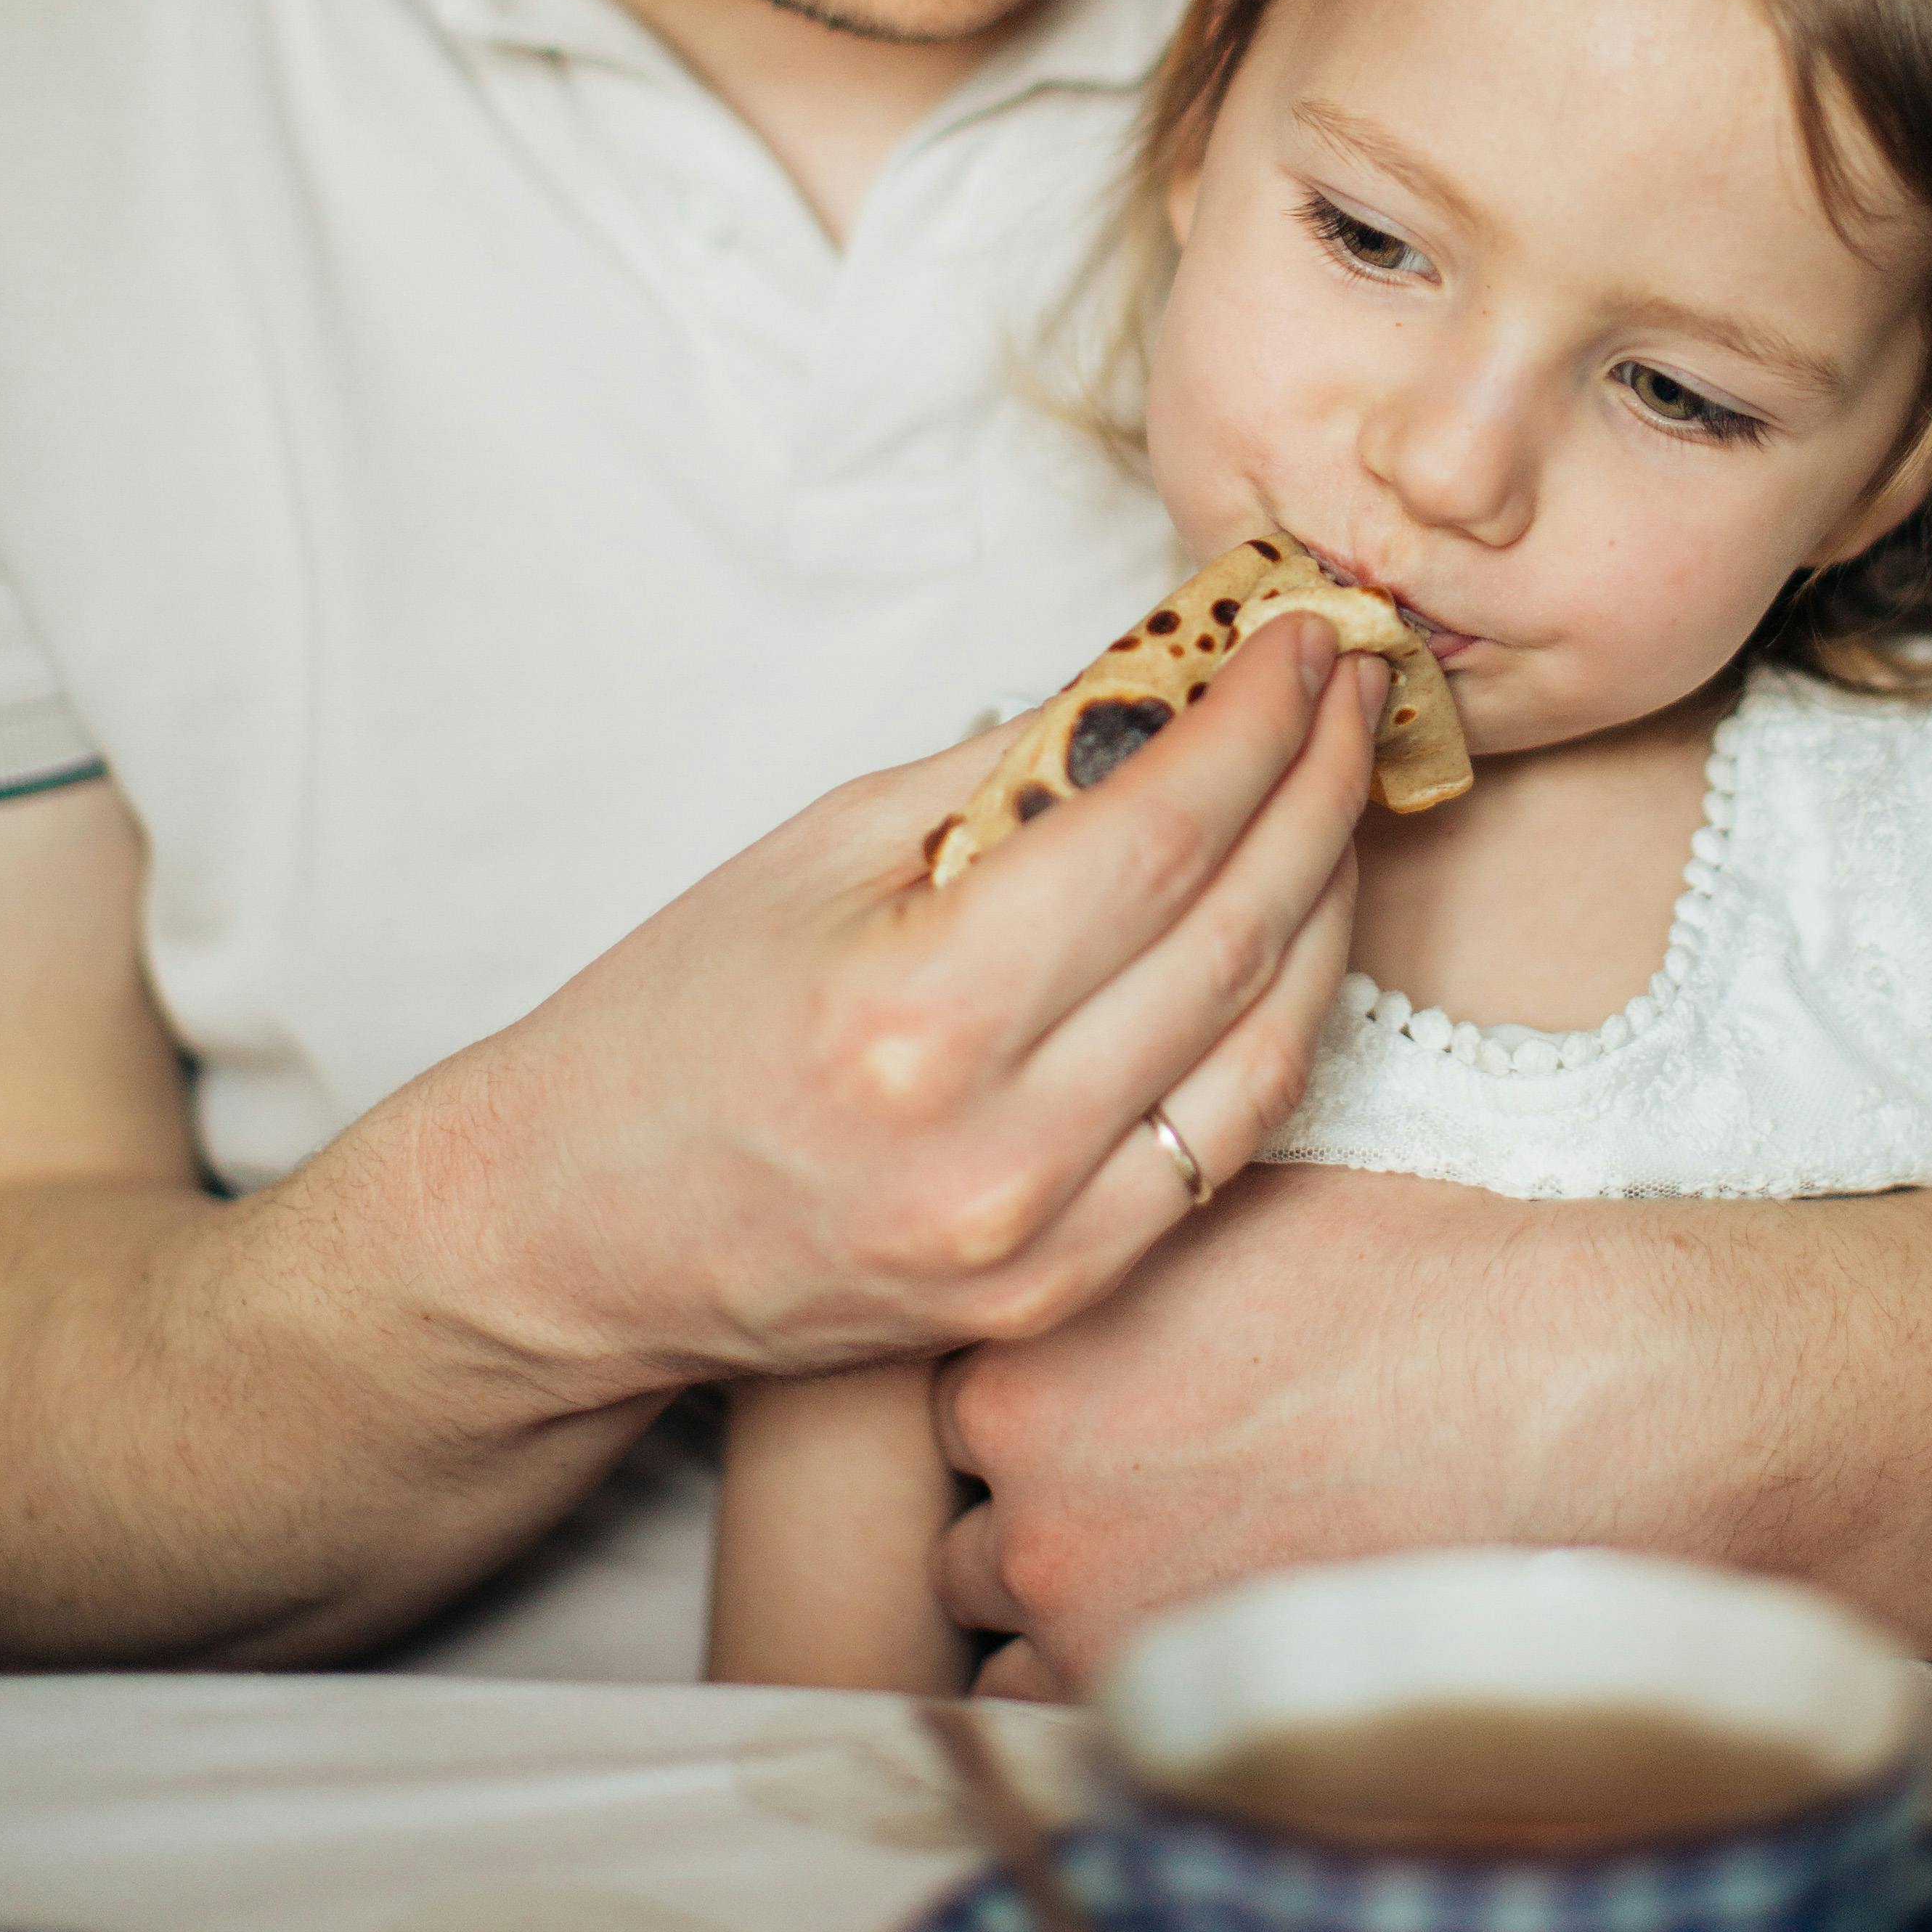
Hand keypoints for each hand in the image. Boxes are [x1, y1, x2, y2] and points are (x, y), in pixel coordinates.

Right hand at [387, 614, 1380, 1403]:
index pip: (1160, 833)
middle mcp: (998, 1147)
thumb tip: (1175, 674)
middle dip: (1323, 783)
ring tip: (1342, 786)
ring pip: (1271, 1042)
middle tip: (1359, 683)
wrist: (573, 1231)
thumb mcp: (823, 849)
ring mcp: (1041, 1243)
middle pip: (1238, 929)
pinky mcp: (1062, 1297)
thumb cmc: (676, 1021)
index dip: (1260, 723)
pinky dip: (1285, 1019)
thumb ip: (1012, 769)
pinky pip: (1229, 1144)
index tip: (1308, 634)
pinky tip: (1298, 926)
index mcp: (918, 1011)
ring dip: (1330, 897)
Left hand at [935, 1164, 1694, 1695]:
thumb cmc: (1428, 1280)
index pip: (953, 1407)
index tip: (1101, 1407)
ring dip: (1076, 1618)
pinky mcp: (1183, 1722)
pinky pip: (1093, 1731)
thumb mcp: (1243, 1201)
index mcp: (1027, 1362)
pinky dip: (1135, 1697)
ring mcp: (1095, 1633)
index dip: (1033, 1407)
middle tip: (1154, 1492)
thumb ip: (1127, 1237)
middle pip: (975, 1533)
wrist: (1575, 1403)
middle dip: (1045, 1516)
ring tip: (1192, 1575)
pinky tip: (1225, 1641)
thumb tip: (1090, 1216)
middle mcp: (1031, 1507)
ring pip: (1017, 1644)